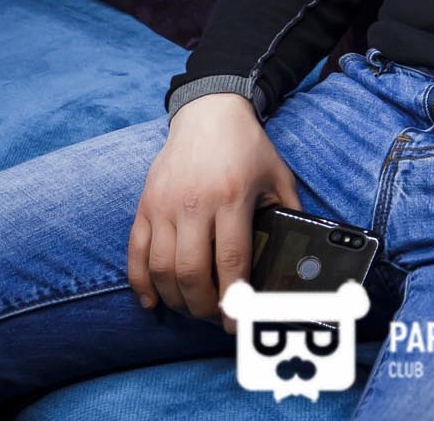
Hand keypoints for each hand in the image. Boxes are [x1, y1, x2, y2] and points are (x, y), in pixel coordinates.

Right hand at [130, 93, 300, 334]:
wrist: (208, 111)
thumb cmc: (246, 146)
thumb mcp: (277, 176)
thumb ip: (288, 214)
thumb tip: (298, 255)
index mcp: (231, 197)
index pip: (231, 260)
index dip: (234, 299)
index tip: (237, 322)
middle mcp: (193, 203)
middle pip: (191, 272)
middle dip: (204, 306)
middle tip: (216, 316)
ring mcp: (163, 205)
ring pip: (161, 268)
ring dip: (175, 299)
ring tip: (193, 307)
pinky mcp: (145, 204)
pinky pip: (135, 252)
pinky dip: (140, 282)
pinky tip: (152, 301)